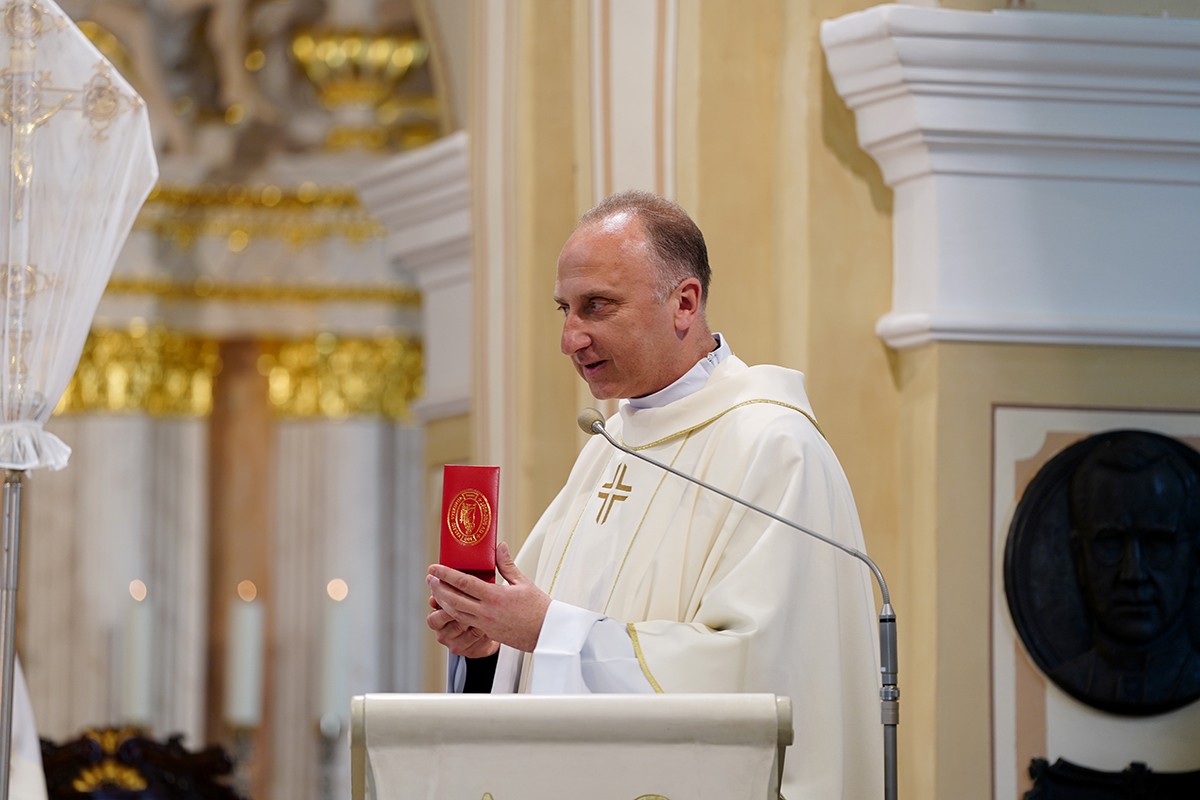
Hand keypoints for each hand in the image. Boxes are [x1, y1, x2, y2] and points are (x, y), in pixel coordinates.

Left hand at [426, 541, 550, 652]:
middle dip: (439, 589)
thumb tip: (500, 546)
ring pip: (456, 613)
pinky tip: (450, 607)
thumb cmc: (539, 608)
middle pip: (454, 599)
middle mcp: (487, 612)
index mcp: (495, 597)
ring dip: (443, 602)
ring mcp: (485, 624)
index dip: (446, 575)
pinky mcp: (487, 633)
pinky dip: (454, 613)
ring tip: (435, 592)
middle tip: (429, 579)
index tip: (435, 568)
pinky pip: (465, 622)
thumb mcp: (523, 582)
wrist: (547, 633)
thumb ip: (507, 565)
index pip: (464, 583)